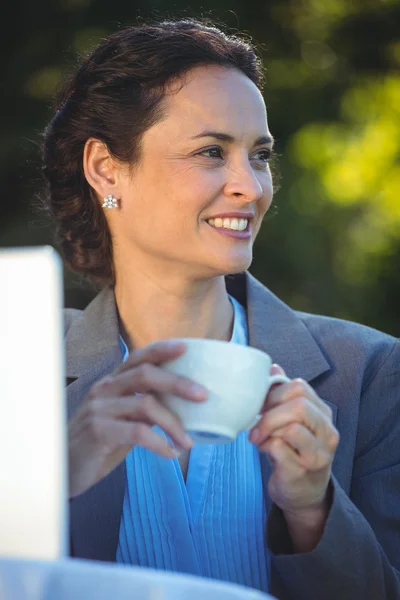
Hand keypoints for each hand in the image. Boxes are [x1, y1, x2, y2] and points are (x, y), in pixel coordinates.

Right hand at [68, 340, 206, 498]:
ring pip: (146, 404)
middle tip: (204, 396)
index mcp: (113, 382)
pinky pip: (137, 432)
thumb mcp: (124, 419)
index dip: (162, 350)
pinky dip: (159, 443)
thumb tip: (186, 407)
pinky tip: (170, 454)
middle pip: (145, 374)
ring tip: (188, 442)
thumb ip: (146, 408)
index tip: (186, 347)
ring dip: (174, 424)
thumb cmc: (100, 441)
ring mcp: (99, 409)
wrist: (64, 466)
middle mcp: (105, 389)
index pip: (138, 357)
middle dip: (178, 383)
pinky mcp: (98, 431)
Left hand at [249, 364, 338, 549]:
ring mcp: (318, 454)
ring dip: (267, 430)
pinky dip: (266, 446)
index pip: (299, 387)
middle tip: (255, 424)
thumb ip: (283, 394)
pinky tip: (265, 451)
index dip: (273, 393)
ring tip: (260, 439)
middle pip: (298, 405)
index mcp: (323, 414)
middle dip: (269, 412)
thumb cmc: (293, 452)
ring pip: (291, 427)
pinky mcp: (302, 472)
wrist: (302, 494)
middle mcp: (327, 432)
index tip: (260, 405)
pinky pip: (279, 448)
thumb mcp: (290, 421)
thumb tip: (273, 367)